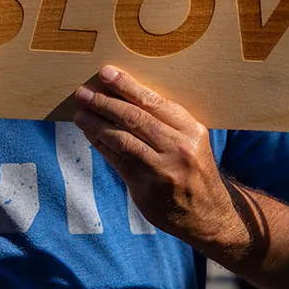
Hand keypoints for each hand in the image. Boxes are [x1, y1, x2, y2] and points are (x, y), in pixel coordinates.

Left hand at [73, 66, 236, 244]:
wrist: (209, 215)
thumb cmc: (194, 170)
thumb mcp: (191, 142)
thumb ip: (165, 122)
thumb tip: (123, 97)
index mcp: (191, 130)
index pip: (153, 102)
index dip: (126, 86)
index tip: (106, 73)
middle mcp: (178, 148)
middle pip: (134, 118)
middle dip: (104, 102)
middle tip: (83, 93)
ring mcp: (162, 169)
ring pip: (122, 139)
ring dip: (96, 124)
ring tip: (80, 114)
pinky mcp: (146, 188)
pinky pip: (117, 160)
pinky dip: (101, 145)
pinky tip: (90, 135)